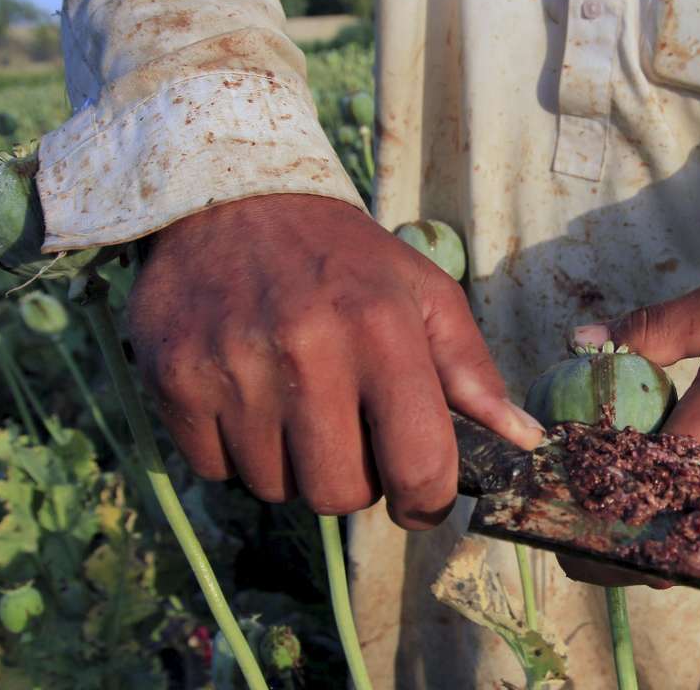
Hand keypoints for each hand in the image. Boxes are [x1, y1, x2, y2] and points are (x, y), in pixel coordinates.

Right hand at [128, 195, 543, 528]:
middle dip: (357, 482)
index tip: (421, 499)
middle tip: (351, 435)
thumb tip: (525, 439)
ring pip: (276, 488)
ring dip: (295, 465)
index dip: (428, 502)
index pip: (419, 464)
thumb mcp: (424, 293)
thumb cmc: (344, 258)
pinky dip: (238, 452)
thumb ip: (473, 371)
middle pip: (341, 494)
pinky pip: (218, 470)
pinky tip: (249, 398)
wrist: (231, 198)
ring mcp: (233, 366)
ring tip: (296, 404)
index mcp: (382, 329)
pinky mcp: (174, 377)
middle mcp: (307, 350)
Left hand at [559, 277, 699, 585]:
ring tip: (619, 524)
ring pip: (687, 556)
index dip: (582, 506)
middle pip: (650, 545)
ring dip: (646, 548)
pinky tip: (674, 519)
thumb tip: (583, 342)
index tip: (553, 498)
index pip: (626, 493)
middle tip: (574, 529)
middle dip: (605, 544)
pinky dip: (693, 543)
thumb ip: (653, 328)